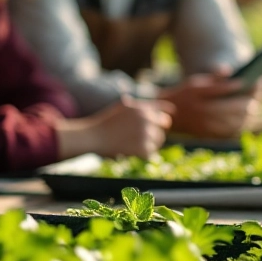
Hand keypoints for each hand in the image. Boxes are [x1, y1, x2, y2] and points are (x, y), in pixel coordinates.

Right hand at [56, 97, 171, 159]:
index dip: (160, 123)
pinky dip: (141, 154)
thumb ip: (142, 106)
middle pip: (163, 129)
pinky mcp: (143, 148)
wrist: (92, 136)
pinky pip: (151, 153)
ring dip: (148, 144)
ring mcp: (145, 133)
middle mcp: (146, 118)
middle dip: (154, 133)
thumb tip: (169, 108)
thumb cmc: (105, 123)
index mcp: (142, 108)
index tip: (153, 127)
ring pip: (158, 141)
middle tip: (138, 138)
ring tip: (132, 144)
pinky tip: (130, 151)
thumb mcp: (123, 107)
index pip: (164, 116)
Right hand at [159, 66, 261, 137]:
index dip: (235, 85)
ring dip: (244, 114)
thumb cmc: (185, 96)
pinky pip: (228, 131)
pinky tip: (242, 119)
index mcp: (196, 93)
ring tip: (250, 107)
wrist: (170, 117)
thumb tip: (229, 71)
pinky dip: (238, 124)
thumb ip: (213, 78)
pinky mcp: (208, 133)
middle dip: (245, 101)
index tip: (247, 81)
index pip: (219, 89)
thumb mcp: (195, 83)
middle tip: (254, 98)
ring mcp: (204, 123)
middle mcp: (199, 109)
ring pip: (232, 121)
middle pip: (229, 107)